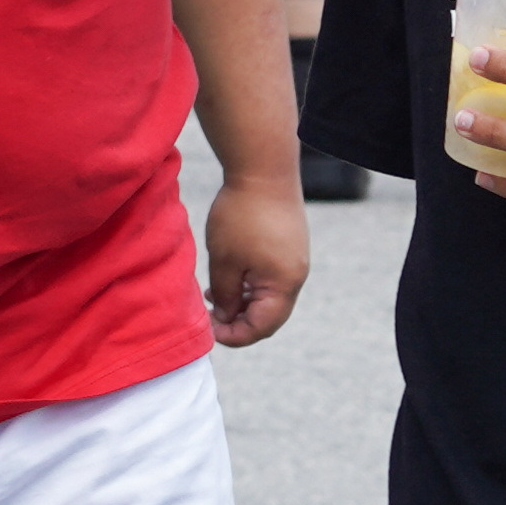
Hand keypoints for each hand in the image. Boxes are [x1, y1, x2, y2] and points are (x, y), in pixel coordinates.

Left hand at [202, 168, 307, 347]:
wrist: (263, 169)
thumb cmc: (241, 215)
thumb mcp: (224, 261)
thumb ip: (225, 295)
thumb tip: (225, 316)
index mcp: (283, 284)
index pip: (262, 327)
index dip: (234, 335)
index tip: (210, 331)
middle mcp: (296, 276)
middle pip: (269, 316)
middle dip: (239, 321)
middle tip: (211, 318)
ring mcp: (295, 260)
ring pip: (269, 296)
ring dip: (243, 302)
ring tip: (213, 297)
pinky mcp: (290, 246)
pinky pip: (272, 277)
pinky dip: (250, 285)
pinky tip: (229, 276)